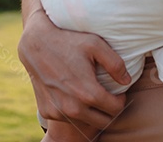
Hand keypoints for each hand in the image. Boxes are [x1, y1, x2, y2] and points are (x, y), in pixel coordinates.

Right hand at [18, 8, 128, 128]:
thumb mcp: (95, 45)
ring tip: (90, 95)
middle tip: (107, 95)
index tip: (118, 92)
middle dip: (109, 110)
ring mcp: (58, 112)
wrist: (35, 44)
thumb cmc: (68, 41)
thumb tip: (126, 81)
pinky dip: (73, 111)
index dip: (120, 100)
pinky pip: (67, 118)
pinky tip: (72, 95)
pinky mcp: (47, 112)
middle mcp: (73, 108)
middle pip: (103, 121)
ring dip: (91, 112)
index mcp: (88, 93)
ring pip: (85, 122)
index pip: (116, 110)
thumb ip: (115, 64)